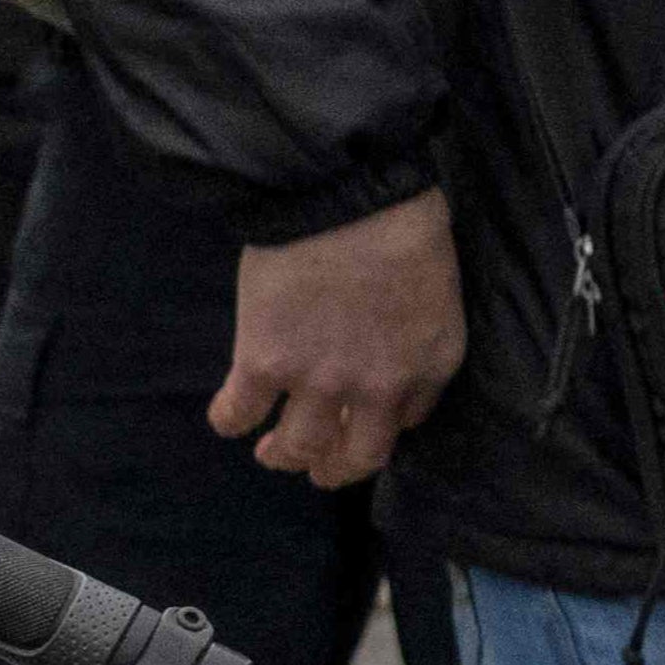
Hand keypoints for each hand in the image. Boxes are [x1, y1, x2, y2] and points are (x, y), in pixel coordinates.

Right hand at [209, 193, 468, 490]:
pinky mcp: (264, 366)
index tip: (363, 416)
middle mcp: (379, 387)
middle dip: (335, 470)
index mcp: (431, 363)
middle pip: (357, 458)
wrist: (344, 194)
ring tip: (270, 450)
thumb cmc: (399, 217)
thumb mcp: (435, 283)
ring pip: (298, 450)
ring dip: (283, 456)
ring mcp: (319, 382)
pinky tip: (229, 415)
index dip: (381, 423)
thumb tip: (379, 339)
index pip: (408, 421)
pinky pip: (238, 415)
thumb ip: (414, 327)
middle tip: (318, 466)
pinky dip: (230, 419)